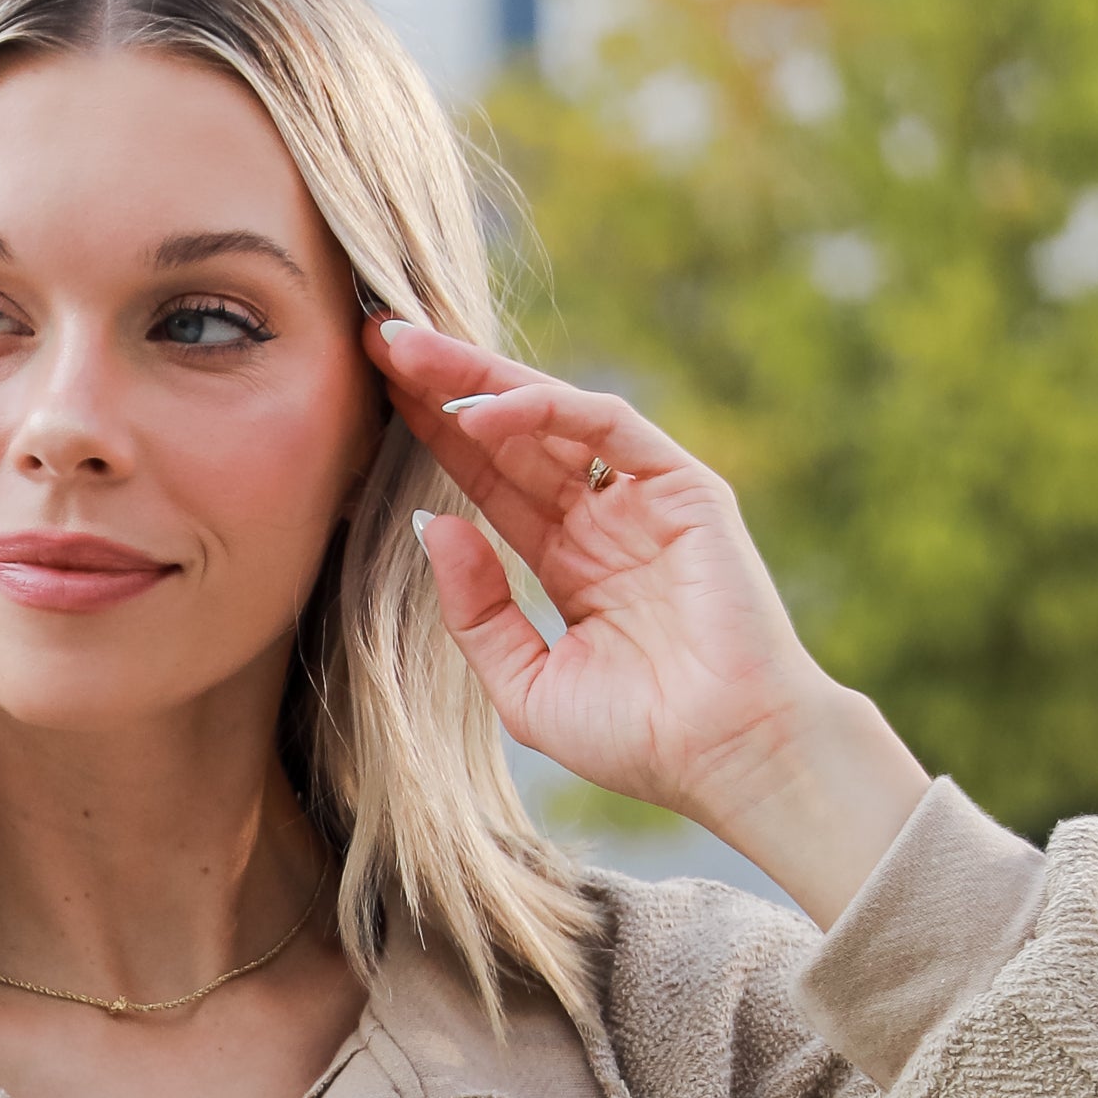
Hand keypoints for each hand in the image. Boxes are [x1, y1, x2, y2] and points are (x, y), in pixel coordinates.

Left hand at [371, 320, 927, 927]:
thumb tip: (433, 525)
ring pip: (552, 413)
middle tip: (377, 339)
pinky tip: (481, 412)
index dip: (434, 435)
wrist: (726, 758)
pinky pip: (606, 426)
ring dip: (478, 379)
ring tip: (408, 353)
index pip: (491, 479)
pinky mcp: (684, 487)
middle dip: (445, 385)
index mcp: (570, 562)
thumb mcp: (524, 684)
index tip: (371, 394)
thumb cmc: (638, 738)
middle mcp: (605, 520)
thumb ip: (477, 611)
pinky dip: (544, 409)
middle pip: (512, 433)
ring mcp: (644, 498)